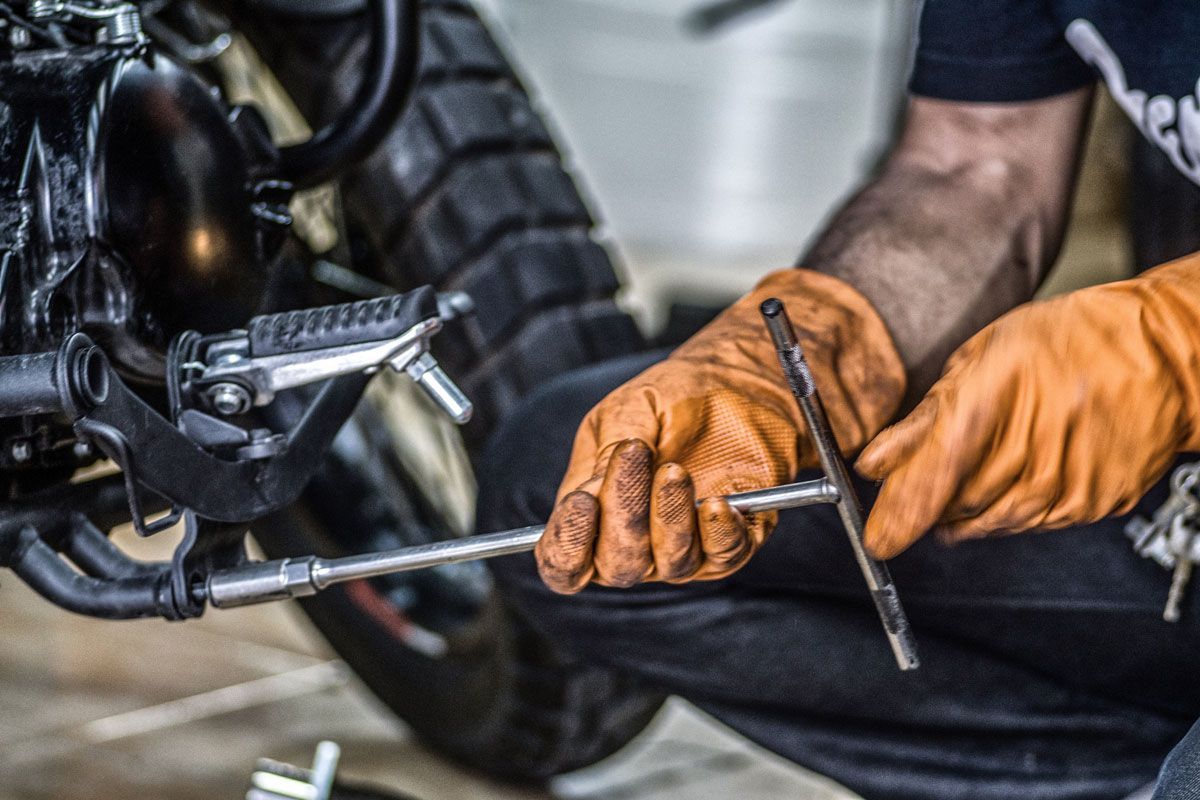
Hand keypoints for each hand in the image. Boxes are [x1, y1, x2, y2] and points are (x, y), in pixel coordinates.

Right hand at [535, 269, 905, 592]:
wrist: (738, 385)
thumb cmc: (674, 398)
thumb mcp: (629, 411)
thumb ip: (606, 451)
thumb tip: (594, 491)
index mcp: (593, 514)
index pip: (564, 561)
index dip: (567, 543)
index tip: (582, 502)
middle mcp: (634, 541)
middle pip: (615, 565)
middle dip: (623, 513)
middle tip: (636, 457)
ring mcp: (682, 547)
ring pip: (669, 563)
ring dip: (670, 517)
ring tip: (677, 470)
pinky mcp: (729, 542)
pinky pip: (722, 555)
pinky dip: (718, 531)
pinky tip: (717, 502)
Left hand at [858, 255, 1199, 558]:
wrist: (1164, 353)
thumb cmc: (1069, 341)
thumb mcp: (983, 357)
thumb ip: (925, 417)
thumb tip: (874, 463)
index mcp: (1002, 386)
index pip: (941, 463)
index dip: (905, 507)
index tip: (879, 537)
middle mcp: (1042, 435)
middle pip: (961, 498)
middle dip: (924, 510)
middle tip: (906, 504)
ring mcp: (1074, 473)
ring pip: (993, 519)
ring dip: (961, 516)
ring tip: (951, 498)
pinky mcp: (1097, 499)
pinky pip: (1032, 523)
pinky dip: (1006, 514)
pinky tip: (1005, 488)